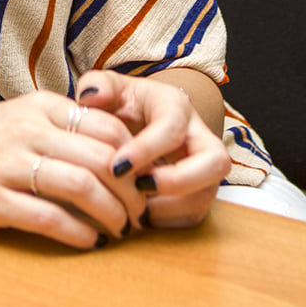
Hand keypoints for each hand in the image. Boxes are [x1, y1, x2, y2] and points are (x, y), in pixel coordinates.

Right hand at [0, 90, 144, 249]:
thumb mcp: (20, 117)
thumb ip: (62, 126)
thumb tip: (120, 150)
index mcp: (40, 105)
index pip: (109, 127)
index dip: (137, 158)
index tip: (145, 181)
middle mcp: (26, 129)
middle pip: (102, 159)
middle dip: (132, 191)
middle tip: (141, 213)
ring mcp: (6, 164)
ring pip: (81, 186)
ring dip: (111, 214)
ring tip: (120, 229)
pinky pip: (48, 217)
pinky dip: (78, 233)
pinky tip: (88, 241)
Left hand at [70, 70, 229, 228]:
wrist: (139, 124)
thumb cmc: (124, 107)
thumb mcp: (111, 90)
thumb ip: (97, 85)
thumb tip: (90, 95)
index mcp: (176, 107)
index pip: (173, 127)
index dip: (147, 149)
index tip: (117, 167)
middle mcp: (200, 137)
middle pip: (215, 163)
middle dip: (178, 181)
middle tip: (139, 188)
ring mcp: (204, 168)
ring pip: (206, 195)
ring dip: (169, 207)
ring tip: (133, 206)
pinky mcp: (199, 193)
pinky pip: (194, 216)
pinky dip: (166, 221)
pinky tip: (138, 214)